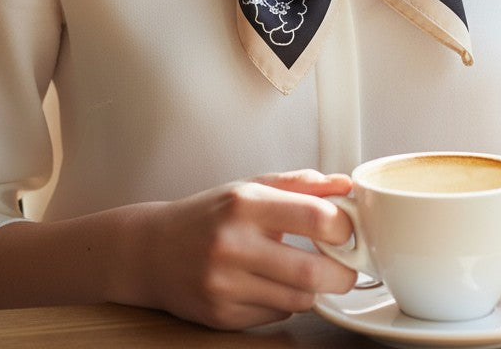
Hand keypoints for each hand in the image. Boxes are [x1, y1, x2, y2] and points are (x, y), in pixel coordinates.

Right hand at [136, 170, 355, 329]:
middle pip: (311, 271)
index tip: (349, 231)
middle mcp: (233, 244)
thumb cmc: (208, 215)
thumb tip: (345, 185)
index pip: (314, 217)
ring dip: (314, 290)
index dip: (343, 227)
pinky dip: (284, 303)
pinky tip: (272, 286)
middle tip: (348, 266)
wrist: (152, 250)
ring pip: (297, 300)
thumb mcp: (250, 187)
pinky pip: (275, 316)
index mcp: (245, 203)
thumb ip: (301, 184)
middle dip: (342, 273)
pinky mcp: (221, 316)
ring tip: (309, 273)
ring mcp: (225, 284)